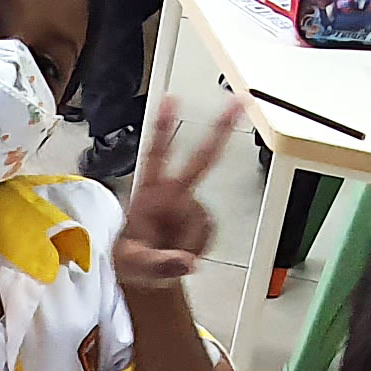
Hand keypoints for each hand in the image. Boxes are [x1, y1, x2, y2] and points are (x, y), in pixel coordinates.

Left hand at [116, 100, 241, 291]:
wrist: (142, 271)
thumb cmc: (132, 259)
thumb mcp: (136, 265)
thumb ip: (160, 264)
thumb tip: (184, 262)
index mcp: (148, 194)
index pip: (156, 154)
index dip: (164, 127)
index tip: (171, 100)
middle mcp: (170, 193)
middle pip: (200, 158)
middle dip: (220, 128)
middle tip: (238, 102)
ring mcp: (186, 205)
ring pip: (203, 217)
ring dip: (191, 237)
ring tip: (168, 248)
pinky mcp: (198, 218)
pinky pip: (208, 230)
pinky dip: (198, 243)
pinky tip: (181, 248)